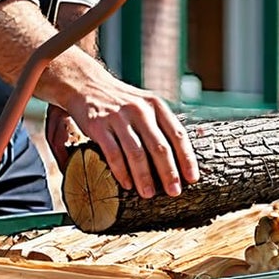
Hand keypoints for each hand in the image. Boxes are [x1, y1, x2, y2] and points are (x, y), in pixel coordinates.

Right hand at [50, 66, 198, 202]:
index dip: (186, 158)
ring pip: (136, 153)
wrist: (86, 84)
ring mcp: (118, 117)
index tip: (192, 178)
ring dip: (144, 177)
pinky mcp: (98, 125)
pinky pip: (113, 153)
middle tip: (174, 191)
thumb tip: (179, 160)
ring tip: (149, 194)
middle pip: (159, 146)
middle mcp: (140, 110)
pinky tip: (127, 184)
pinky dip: (121, 171)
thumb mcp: (145, 105)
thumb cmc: (122, 102)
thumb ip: (160, 126)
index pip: (177, 134)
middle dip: (168, 172)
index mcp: (156, 106)